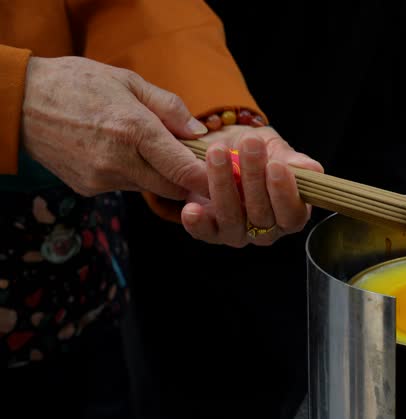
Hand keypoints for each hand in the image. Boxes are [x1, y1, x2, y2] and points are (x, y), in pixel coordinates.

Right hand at [20, 56, 208, 198]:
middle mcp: (119, 161)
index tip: (223, 177)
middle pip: (172, 188)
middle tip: (196, 164)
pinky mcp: (89, 189)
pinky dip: (133, 174)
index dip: (208, 179)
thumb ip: (169, 108)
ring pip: (150, 188)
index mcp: (134, 131)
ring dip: (159, 175)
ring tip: (151, 149)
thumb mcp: (128, 82)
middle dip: (188, 179)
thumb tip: (199, 132)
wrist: (20, 103)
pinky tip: (120, 153)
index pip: (184, 171)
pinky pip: (126, 186)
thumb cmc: (78, 84)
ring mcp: (102, 179)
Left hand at [180, 126, 323, 246]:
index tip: (275, 165)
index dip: (285, 193)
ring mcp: (240, 233)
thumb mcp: (277, 149)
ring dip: (224, 186)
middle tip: (248, 145)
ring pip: (233, 220)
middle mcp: (268, 229)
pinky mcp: (212, 232)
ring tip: (217, 154)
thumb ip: (294, 161)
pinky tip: (192, 208)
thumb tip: (311, 169)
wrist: (223, 148)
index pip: (293, 214)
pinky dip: (198, 223)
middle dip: (253, 178)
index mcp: (291, 213)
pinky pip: (206, 233)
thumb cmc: (256, 151)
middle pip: (262, 215)